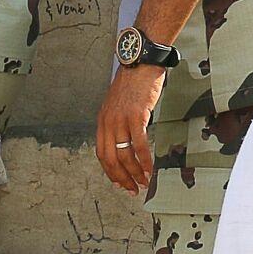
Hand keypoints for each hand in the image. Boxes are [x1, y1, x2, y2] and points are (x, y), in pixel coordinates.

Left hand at [96, 65, 164, 192]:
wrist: (140, 64)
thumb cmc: (134, 83)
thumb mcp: (120, 105)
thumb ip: (121, 122)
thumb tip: (130, 138)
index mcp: (103, 121)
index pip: (102, 153)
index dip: (111, 171)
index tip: (121, 183)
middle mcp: (108, 123)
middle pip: (111, 158)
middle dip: (122, 177)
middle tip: (133, 189)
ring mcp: (120, 120)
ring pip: (124, 154)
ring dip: (135, 172)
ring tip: (144, 182)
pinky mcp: (135, 117)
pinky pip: (139, 144)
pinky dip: (145, 159)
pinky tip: (150, 168)